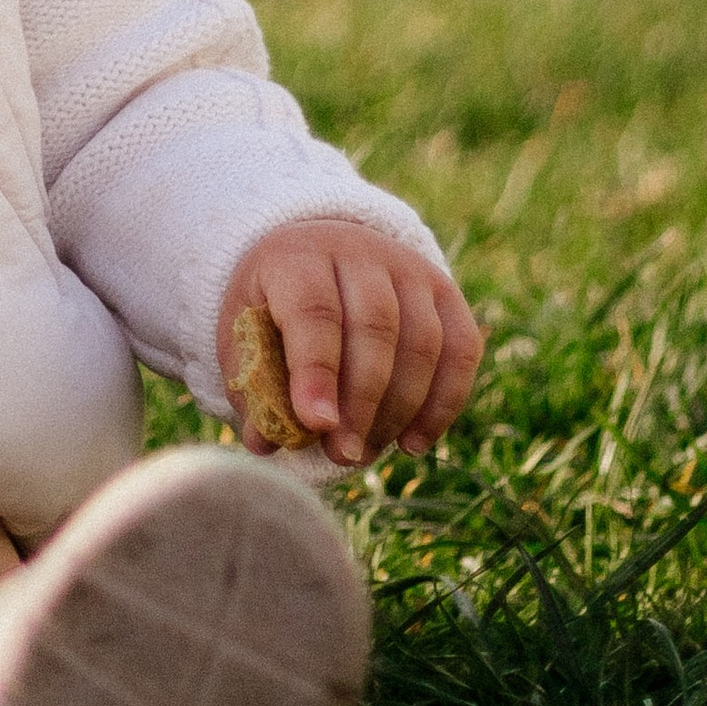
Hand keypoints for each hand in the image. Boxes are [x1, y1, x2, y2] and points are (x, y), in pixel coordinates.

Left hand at [217, 216, 481, 469]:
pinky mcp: (445, 291)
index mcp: (298, 256)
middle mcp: (359, 251)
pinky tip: (412, 444)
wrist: (319, 251)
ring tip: (366, 452)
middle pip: (374, 328)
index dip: (317, 371)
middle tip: (342, 454)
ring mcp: (408, 268)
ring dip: (399, 410)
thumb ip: (253, 384)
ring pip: (421, 342)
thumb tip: (265, 443)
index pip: (314, 310)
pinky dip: (442, 404)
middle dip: (361, 402)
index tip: (317, 425)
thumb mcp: (246, 332)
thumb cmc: (274, 305)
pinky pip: (461, 349)